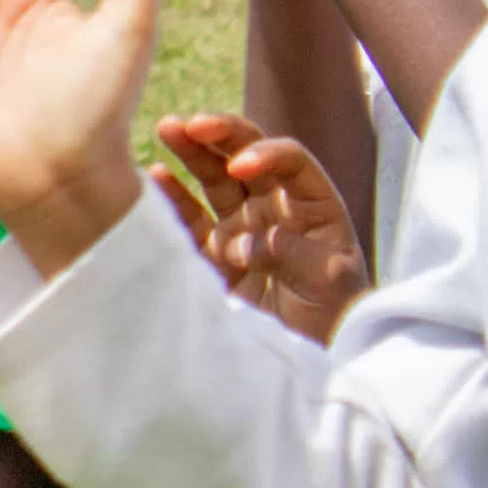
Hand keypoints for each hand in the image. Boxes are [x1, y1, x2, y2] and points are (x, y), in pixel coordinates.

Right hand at [154, 113, 368, 341]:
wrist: (307, 362)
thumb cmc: (332, 317)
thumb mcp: (326, 280)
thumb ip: (288, 251)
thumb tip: (238, 242)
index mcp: (312, 207)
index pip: (290, 161)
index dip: (266, 153)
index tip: (242, 166)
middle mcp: (274, 209)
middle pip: (246, 156)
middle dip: (221, 135)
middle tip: (193, 124)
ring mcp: (240, 229)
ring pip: (213, 178)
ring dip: (191, 151)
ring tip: (167, 128)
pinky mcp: (211, 255)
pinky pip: (187, 218)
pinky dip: (171, 196)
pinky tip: (155, 176)